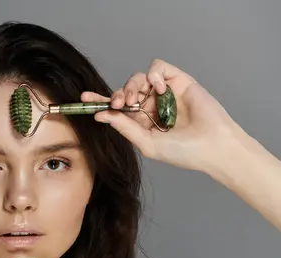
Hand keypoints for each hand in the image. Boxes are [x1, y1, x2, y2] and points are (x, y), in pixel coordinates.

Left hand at [82, 58, 244, 172]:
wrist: (213, 146)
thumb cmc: (183, 151)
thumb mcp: (147, 143)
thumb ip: (125, 128)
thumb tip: (101, 115)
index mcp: (140, 121)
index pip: (116, 108)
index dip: (99, 101)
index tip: (83, 99)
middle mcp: (150, 105)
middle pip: (125, 90)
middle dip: (117, 94)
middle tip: (119, 104)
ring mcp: (164, 92)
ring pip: (138, 77)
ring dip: (132, 85)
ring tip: (137, 99)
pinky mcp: (178, 80)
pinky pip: (158, 67)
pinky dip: (154, 75)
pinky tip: (158, 89)